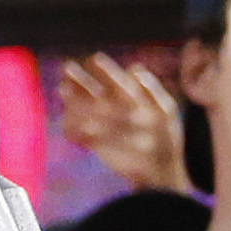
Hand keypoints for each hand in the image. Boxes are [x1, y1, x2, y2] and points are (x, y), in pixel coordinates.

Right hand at [56, 52, 187, 195]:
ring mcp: (102, 125)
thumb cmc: (166, 137)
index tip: (94, 59)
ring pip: (83, 109)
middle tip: (67, 68)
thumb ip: (151, 90)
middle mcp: (113, 108)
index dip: (104, 69)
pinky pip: (79, 132)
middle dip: (80, 79)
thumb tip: (134, 68)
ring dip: (72, 99)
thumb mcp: (165, 111)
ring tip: (63, 89)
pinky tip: (67, 121)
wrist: (159, 170)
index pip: (114, 79)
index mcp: (129, 97)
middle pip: (93, 91)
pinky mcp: (94, 142)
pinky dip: (72, 127)